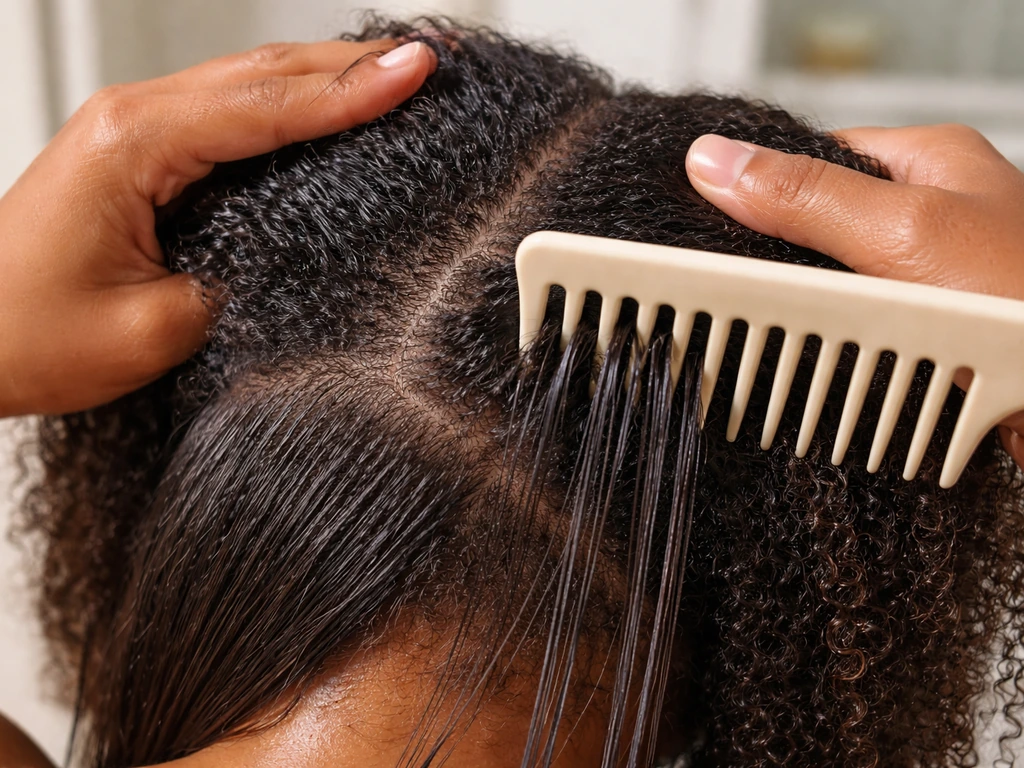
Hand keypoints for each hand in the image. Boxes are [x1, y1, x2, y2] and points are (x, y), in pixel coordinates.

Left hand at [0, 39, 435, 417]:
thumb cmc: (25, 334)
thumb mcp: (150, 331)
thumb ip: (235, 289)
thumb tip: (292, 264)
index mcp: (132, 146)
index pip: (265, 108)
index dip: (349, 93)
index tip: (415, 74)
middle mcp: (132, 121)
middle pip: (262, 74)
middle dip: (350, 65)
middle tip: (424, 62)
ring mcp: (135, 132)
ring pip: (248, 85)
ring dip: (324, 76)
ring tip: (394, 74)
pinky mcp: (141, 158)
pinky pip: (228, 115)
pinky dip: (287, 106)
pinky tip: (325, 108)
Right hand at [684, 125, 1023, 469]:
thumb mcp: (904, 236)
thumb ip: (806, 198)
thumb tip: (714, 161)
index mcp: (930, 163)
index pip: (813, 157)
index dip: (757, 188)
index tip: (704, 222)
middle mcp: (934, 213)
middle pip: (820, 224)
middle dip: (775, 260)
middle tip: (726, 290)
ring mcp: (936, 277)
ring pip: (839, 282)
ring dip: (804, 311)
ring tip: (761, 336)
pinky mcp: (935, 334)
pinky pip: (862, 330)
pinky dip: (834, 349)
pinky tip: (813, 371)